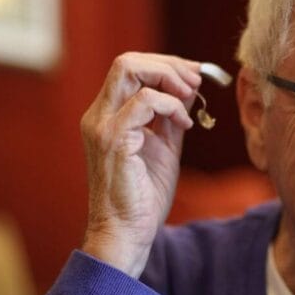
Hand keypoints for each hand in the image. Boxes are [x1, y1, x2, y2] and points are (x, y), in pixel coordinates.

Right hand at [79, 53, 201, 276]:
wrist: (127, 233)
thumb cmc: (143, 197)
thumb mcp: (164, 146)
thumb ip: (171, 116)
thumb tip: (189, 89)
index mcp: (107, 115)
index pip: (130, 69)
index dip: (165, 65)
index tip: (195, 76)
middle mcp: (98, 115)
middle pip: (127, 61)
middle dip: (168, 65)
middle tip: (196, 81)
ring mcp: (101, 125)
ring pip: (129, 69)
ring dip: (169, 77)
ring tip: (192, 97)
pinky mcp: (112, 139)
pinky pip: (143, 101)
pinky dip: (170, 105)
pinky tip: (184, 124)